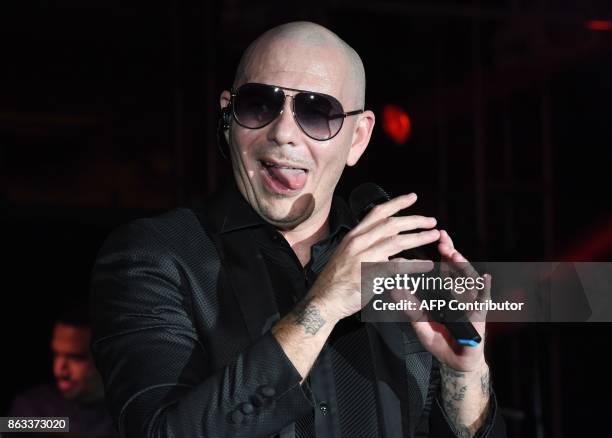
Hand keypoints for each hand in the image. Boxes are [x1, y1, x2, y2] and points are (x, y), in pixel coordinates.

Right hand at [311, 193, 438, 322]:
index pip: (377, 213)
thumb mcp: (348, 255)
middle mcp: (358, 242)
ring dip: (418, 237)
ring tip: (434, 236)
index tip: (413, 197)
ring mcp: (363, 257)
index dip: (397, 203)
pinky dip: (413, 265)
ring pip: (396, 241)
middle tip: (432, 221)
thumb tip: (390, 242)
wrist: (323, 300)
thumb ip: (367, 246)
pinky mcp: (369, 274)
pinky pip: (396, 266)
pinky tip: (426, 264)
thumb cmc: (336, 281)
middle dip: (414, 220)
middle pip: (391, 224)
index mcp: (353, 236)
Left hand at [410, 230, 489, 372]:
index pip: (448, 266)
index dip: (445, 251)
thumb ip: (410, 306)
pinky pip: (484, 300)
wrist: (455, 361)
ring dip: (463, 267)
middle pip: (460, 269)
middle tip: (443, 243)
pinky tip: (484, 278)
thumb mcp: (421, 322)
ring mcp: (472, 303)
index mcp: (450, 291)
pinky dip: (485, 288)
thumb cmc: (440, 339)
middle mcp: (463, 293)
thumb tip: (394, 289)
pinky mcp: (480, 316)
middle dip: (452, 254)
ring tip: (454, 256)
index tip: (439, 238)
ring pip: (470, 281)